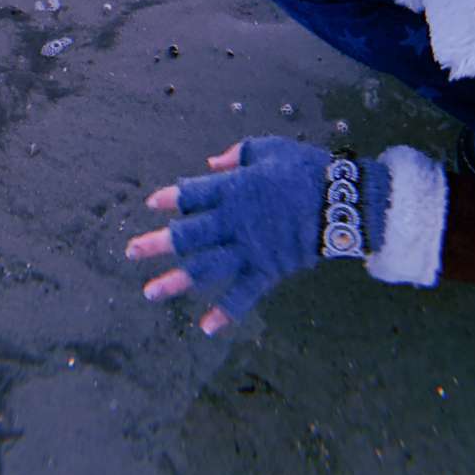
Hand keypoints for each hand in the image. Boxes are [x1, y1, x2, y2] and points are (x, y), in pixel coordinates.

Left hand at [126, 137, 389, 334]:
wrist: (343, 201)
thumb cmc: (306, 169)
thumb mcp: (271, 148)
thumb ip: (238, 155)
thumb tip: (210, 166)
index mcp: (235, 188)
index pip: (194, 194)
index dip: (172, 198)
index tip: (153, 205)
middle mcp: (235, 220)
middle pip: (190, 233)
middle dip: (158, 243)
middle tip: (130, 252)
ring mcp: (250, 248)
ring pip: (207, 266)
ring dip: (177, 280)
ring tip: (150, 292)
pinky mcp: (268, 269)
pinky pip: (244, 293)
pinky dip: (226, 310)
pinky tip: (205, 326)